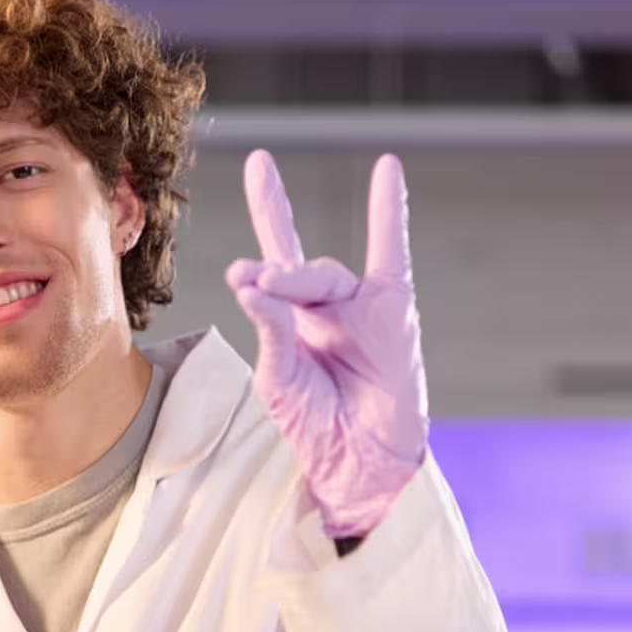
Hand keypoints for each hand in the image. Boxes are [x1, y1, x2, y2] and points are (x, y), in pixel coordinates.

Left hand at [226, 150, 429, 540]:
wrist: (360, 461)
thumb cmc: (315, 425)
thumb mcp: (278, 380)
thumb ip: (270, 329)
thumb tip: (251, 282)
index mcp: (290, 321)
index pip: (267, 268)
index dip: (253, 251)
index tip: (239, 269)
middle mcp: (323, 306)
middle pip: (294, 266)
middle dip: (276, 258)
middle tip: (254, 275)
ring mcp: (358, 304)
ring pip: (324, 274)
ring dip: (297, 277)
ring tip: (273, 284)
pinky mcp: (392, 308)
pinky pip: (392, 251)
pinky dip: (389, 211)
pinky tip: (387, 169)